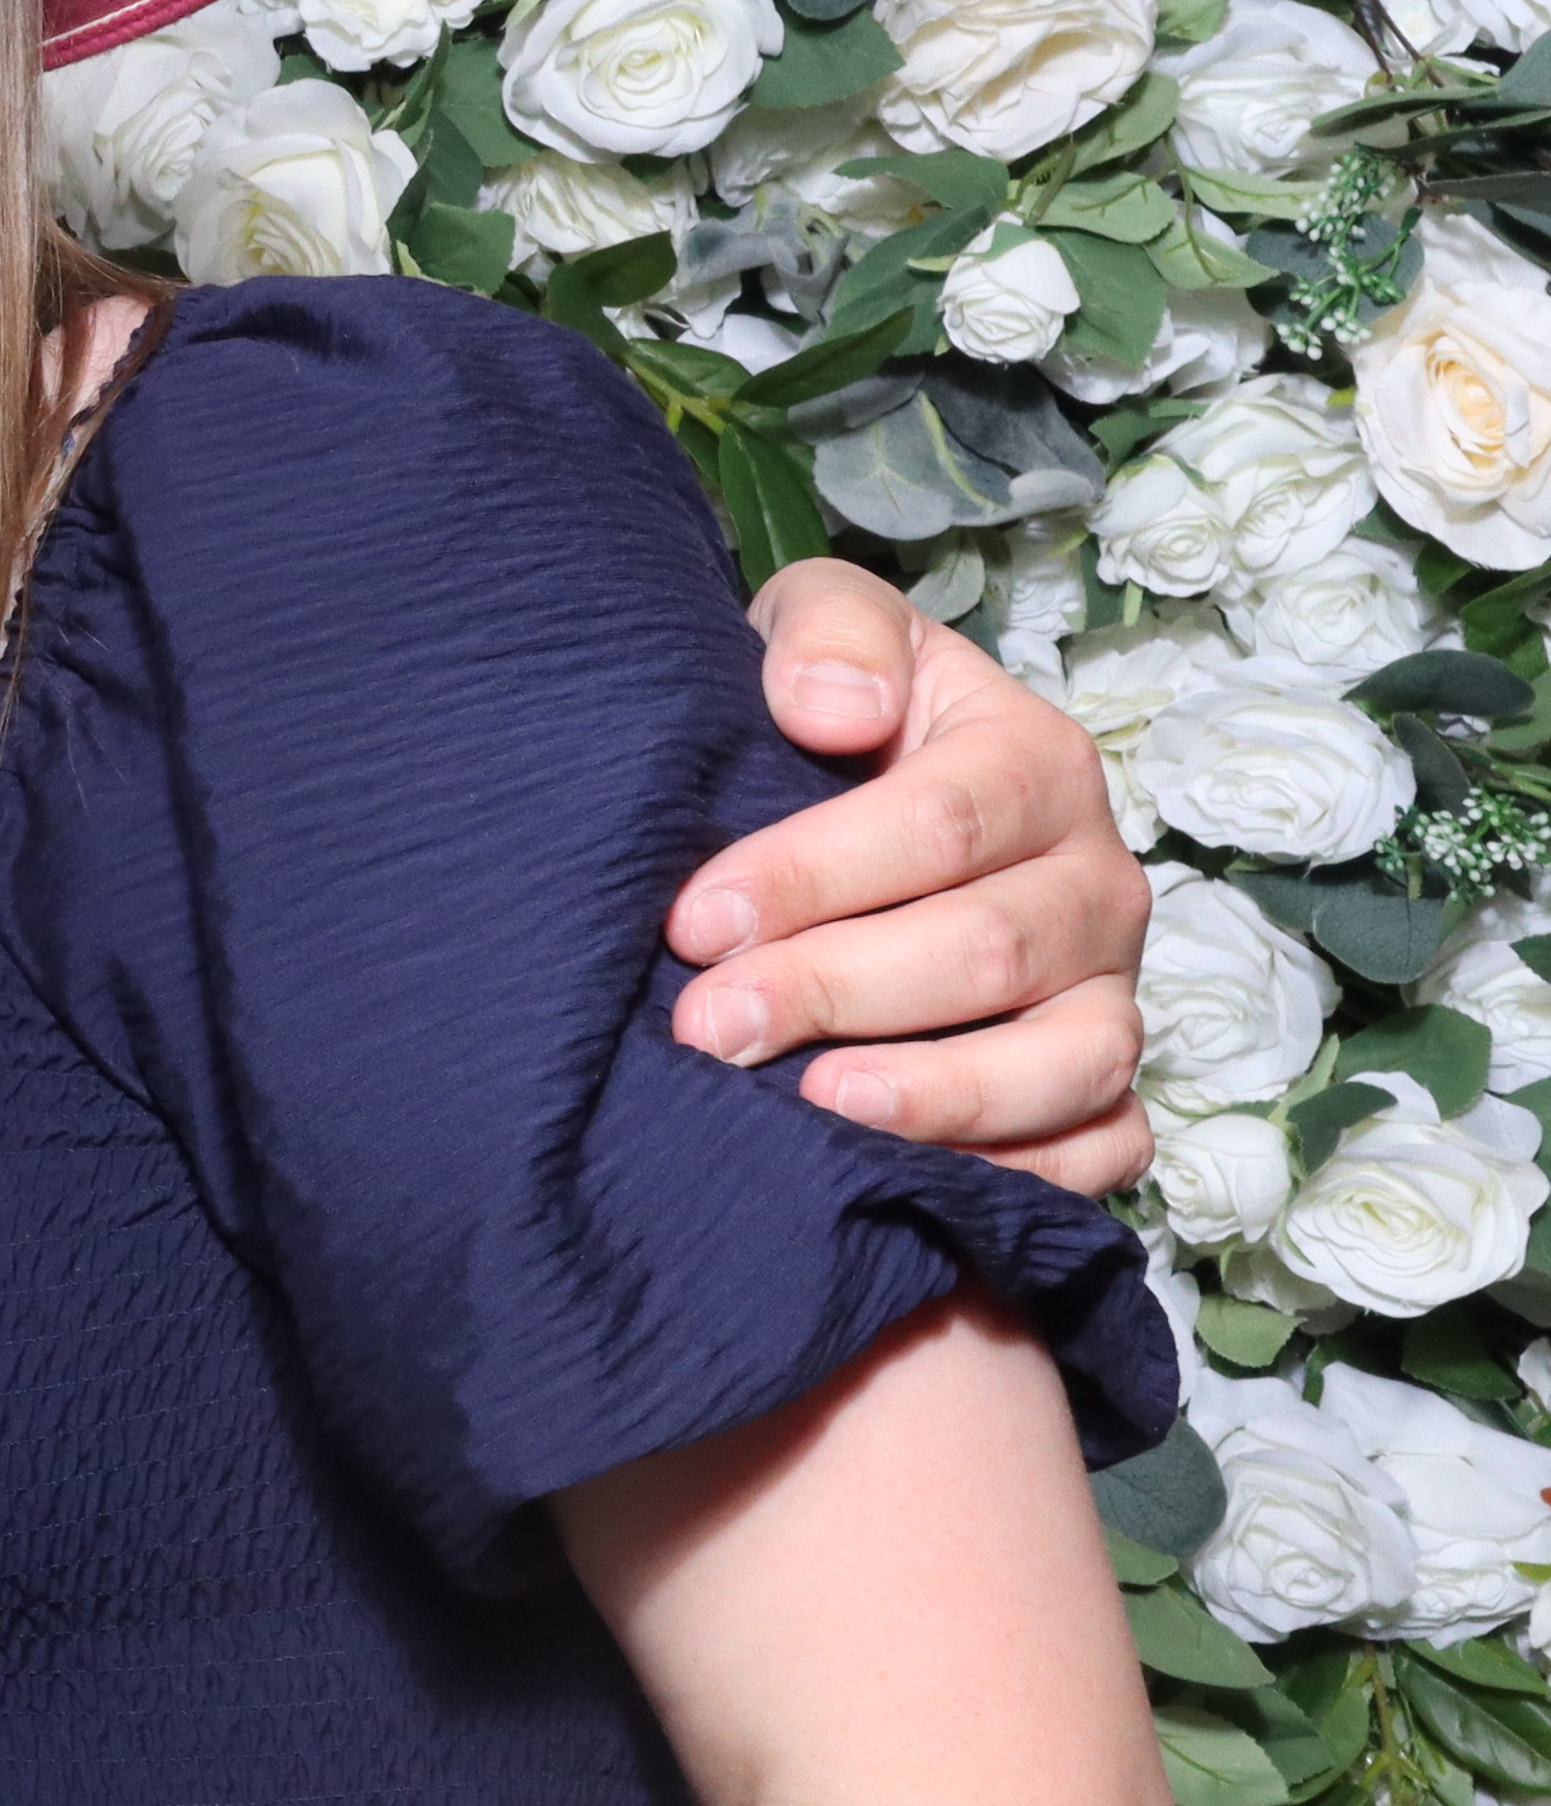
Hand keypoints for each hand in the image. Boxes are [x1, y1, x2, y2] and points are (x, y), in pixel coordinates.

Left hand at [665, 558, 1147, 1194]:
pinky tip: (908, 1181)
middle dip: (836, 992)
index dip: (812, 877)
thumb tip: (830, 706)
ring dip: (939, 1095)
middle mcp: (1098, 880)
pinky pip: (1105, 1146)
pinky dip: (1022, 1175)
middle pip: (988, 948)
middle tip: (709, 1028)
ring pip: (1069, 1060)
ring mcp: (1113, 989)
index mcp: (1038, 760)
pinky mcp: (1109, 1083)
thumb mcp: (825, 623)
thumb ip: (828, 634)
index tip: (693, 922)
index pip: (939, 824)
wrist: (862, 785)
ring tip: (815, 1110)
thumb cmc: (834, 709)